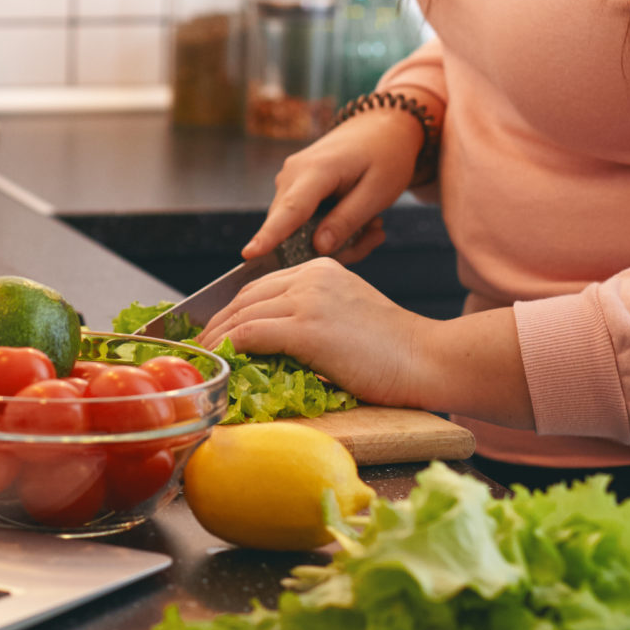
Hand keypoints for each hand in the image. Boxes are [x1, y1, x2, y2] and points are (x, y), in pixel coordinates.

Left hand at [197, 258, 426, 406]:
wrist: (427, 359)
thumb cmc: (394, 350)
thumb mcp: (346, 313)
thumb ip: (311, 312)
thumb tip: (270, 338)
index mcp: (321, 268)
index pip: (262, 285)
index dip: (233, 309)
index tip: (216, 329)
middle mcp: (311, 276)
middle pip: (246, 297)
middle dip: (218, 322)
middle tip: (201, 345)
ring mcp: (308, 299)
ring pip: (243, 314)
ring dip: (218, 338)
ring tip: (206, 358)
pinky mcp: (307, 328)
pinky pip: (252, 334)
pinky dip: (231, 348)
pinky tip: (224, 361)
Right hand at [243, 107, 424, 261]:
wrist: (379, 128)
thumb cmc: (385, 156)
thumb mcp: (378, 191)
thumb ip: (347, 220)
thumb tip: (318, 248)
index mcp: (317, 169)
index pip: (290, 209)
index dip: (270, 235)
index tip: (249, 254)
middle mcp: (292, 173)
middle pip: (293, 229)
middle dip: (331, 246)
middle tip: (374, 235)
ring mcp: (288, 179)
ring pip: (297, 229)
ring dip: (336, 237)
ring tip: (372, 224)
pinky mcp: (291, 186)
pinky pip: (301, 221)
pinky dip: (330, 228)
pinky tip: (360, 220)